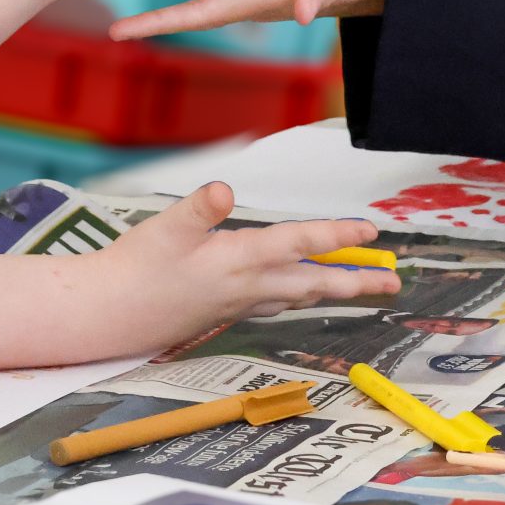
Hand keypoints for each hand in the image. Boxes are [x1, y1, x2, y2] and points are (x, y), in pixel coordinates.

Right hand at [98, 183, 397, 343]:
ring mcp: (238, 303)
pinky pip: (277, 303)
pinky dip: (300, 297)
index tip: (370, 234)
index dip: (337, 237)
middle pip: (313, 283)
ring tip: (362, 289)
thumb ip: (197, 208)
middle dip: (356, 281)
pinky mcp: (226, 311)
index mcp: (238, 261)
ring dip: (333, 291)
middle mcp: (247, 287)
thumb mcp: (163, 229)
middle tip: (393, 283)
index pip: (299, 246)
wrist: (111, 315)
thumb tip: (223, 189)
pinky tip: (301, 295)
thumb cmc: (135, 268)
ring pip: (297, 296)